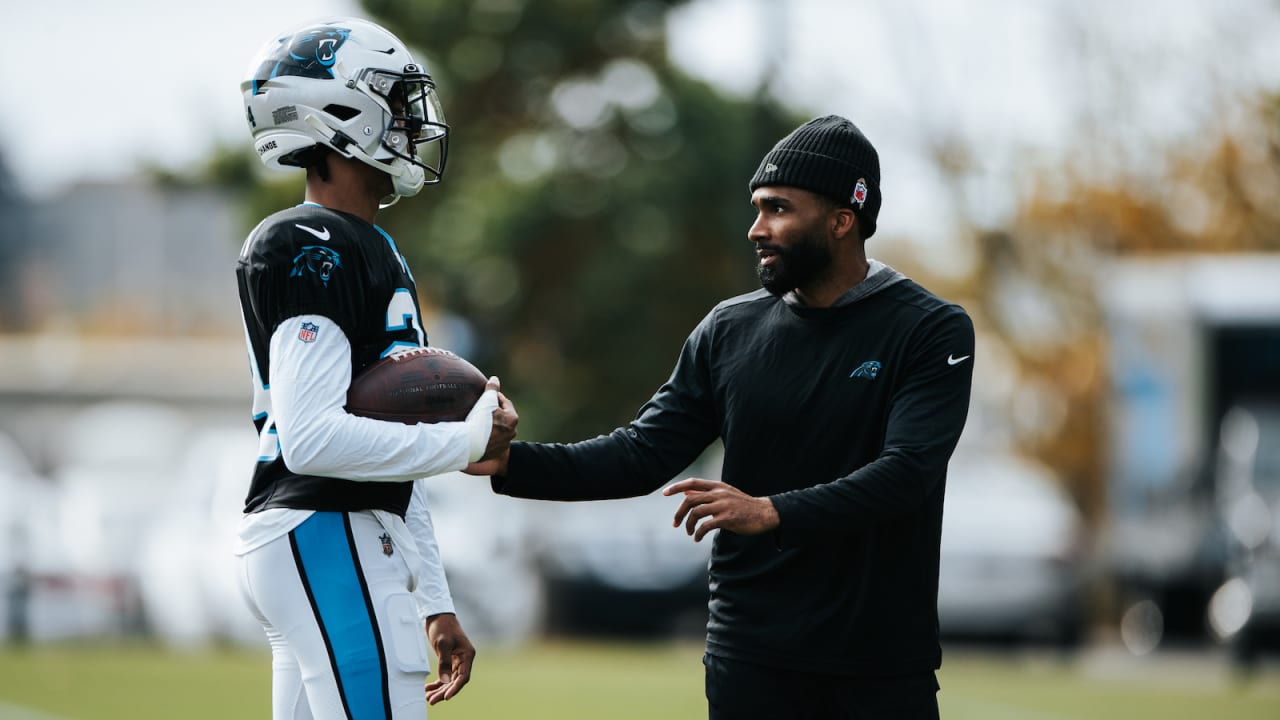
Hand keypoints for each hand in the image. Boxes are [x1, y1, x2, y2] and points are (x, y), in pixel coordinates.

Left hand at [424, 612, 474, 704]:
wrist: (437, 615)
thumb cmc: (443, 626)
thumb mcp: (442, 644)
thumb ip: (444, 662)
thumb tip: (444, 680)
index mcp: (467, 654)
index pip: (464, 676)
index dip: (455, 688)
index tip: (446, 697)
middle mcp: (464, 659)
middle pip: (456, 681)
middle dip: (444, 692)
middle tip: (432, 700)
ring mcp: (456, 660)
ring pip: (449, 680)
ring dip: (439, 689)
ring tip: (428, 697)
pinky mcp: (448, 660)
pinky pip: (444, 675)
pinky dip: (437, 682)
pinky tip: (428, 688)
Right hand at [464, 379, 516, 474]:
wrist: (470, 444)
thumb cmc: (479, 420)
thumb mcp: (486, 400)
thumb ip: (492, 389)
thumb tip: (495, 379)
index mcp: (513, 418)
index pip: (504, 402)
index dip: (494, 397)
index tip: (486, 395)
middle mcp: (512, 432)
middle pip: (502, 417)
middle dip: (494, 412)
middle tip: (482, 408)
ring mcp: (504, 444)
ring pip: (498, 430)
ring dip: (491, 425)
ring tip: (479, 421)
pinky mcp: (495, 453)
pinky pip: (492, 441)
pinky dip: (487, 437)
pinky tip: (478, 433)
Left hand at [663, 478, 779, 541]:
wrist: (764, 513)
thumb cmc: (742, 505)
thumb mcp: (724, 494)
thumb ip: (704, 493)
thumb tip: (685, 492)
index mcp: (717, 486)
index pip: (692, 482)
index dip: (677, 487)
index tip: (664, 493)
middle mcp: (719, 493)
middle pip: (690, 500)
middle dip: (679, 513)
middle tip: (675, 524)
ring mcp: (723, 505)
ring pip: (696, 512)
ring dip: (689, 525)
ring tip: (690, 533)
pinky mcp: (728, 518)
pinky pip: (706, 526)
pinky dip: (699, 533)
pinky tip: (698, 539)